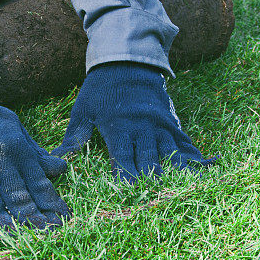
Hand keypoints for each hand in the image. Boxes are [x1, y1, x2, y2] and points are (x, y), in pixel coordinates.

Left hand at [52, 62, 212, 183]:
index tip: (128, 192)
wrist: (128, 60)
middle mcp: (142, 126)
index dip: (126, 174)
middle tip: (157, 199)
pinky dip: (193, 157)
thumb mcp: (83, 109)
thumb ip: (74, 136)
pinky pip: (184, 142)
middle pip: (149, 157)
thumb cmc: (101, 89)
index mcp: (119, 125)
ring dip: (176, 172)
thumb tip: (56, 160)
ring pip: (170, 151)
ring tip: (182, 190)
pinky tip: (202, 173)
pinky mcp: (171, 122)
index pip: (122, 155)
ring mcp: (160, 124)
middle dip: (152, 178)